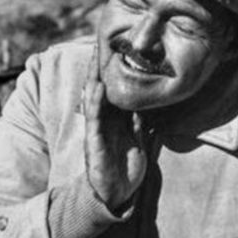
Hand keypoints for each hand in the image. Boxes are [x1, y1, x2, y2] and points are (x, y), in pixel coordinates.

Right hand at [83, 51, 146, 210]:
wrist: (118, 195)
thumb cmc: (126, 169)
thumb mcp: (138, 141)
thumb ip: (138, 124)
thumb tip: (144, 108)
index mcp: (114, 121)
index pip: (111, 90)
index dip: (112, 71)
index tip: (117, 49)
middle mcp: (103, 122)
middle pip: (100, 89)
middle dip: (99, 67)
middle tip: (101, 42)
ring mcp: (96, 131)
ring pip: (93, 99)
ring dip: (94, 78)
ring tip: (96, 57)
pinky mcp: (93, 143)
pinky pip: (93, 120)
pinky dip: (94, 103)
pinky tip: (96, 89)